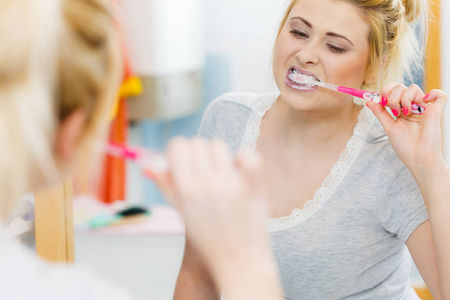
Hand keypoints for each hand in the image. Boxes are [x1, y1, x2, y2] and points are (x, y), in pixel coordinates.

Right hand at [151, 137, 269, 266]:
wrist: (239, 260)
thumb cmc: (208, 239)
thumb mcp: (181, 212)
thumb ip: (165, 185)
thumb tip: (149, 163)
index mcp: (186, 189)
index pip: (178, 145)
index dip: (178, 151)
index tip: (183, 161)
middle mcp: (207, 183)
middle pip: (197, 142)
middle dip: (196, 153)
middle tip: (201, 170)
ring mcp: (232, 183)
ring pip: (219, 145)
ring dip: (217, 155)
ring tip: (220, 173)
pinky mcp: (252, 184)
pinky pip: (247, 154)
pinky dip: (243, 157)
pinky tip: (239, 170)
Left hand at [366, 83, 447, 176]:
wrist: (418, 159)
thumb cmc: (405, 146)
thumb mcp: (389, 127)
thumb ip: (380, 113)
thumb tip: (369, 100)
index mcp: (402, 109)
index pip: (394, 90)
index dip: (386, 90)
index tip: (381, 101)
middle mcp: (413, 106)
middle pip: (401, 87)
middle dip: (392, 97)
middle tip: (394, 112)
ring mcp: (424, 108)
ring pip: (413, 88)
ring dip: (404, 99)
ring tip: (405, 114)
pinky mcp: (436, 111)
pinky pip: (440, 95)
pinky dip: (433, 93)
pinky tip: (424, 102)